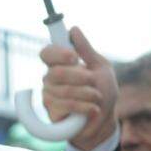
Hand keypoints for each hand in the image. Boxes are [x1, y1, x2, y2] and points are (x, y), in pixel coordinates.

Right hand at [40, 27, 117, 150]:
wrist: (104, 120)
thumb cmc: (102, 92)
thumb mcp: (101, 68)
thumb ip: (87, 50)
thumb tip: (73, 30)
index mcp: (60, 64)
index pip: (46, 53)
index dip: (57, 53)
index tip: (74, 57)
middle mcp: (50, 78)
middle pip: (56, 72)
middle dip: (81, 77)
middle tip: (93, 81)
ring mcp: (49, 95)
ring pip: (64, 90)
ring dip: (88, 94)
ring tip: (97, 98)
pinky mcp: (52, 111)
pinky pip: (66, 105)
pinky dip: (85, 107)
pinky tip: (93, 110)